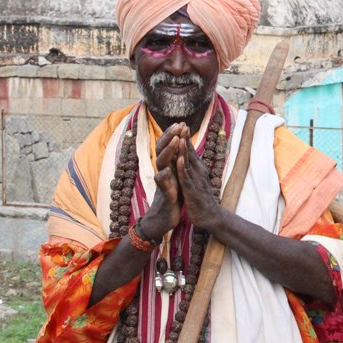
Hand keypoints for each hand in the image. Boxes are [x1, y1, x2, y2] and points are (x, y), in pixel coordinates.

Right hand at [140, 123, 187, 237]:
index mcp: (167, 167)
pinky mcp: (165, 195)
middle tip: (177, 125)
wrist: (164, 219)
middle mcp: (163, 172)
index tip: (181, 123)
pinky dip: (165, 178)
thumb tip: (180, 148)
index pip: (167, 147)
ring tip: (175, 141)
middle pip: (161, 151)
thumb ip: (177, 163)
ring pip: (162, 164)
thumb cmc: (173, 196)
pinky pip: (163, 185)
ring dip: (168, 152)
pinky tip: (167, 171)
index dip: (173, 135)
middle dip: (169, 137)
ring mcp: (162, 183)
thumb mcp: (176, 177)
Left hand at [175, 128, 223, 229]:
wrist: (210, 217)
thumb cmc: (202, 199)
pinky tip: (178, 159)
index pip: (190, 151)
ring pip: (188, 163)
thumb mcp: (197, 180)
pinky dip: (182, 168)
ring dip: (184, 150)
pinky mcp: (192, 191)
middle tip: (182, 124)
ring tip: (180, 137)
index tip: (182, 125)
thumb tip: (189, 157)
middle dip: (185, 139)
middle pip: (190, 153)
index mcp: (198, 169)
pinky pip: (186, 178)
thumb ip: (193, 168)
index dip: (186, 138)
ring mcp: (196, 181)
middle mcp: (198, 172)